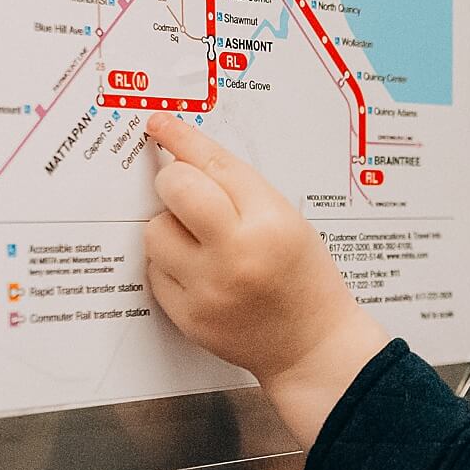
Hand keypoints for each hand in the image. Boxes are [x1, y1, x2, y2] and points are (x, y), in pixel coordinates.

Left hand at [142, 114, 388, 447]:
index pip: (213, 164)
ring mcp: (209, 288)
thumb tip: (182, 156)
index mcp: (271, 222)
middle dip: (173, 182)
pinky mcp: (189, 316)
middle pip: (176, 189)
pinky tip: (200, 274)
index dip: (181, 138)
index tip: (159, 124)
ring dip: (170, 229)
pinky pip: (156, 272)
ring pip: (156, 231)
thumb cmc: (304, 278)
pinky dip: (171, 266)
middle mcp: (237, 253)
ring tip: (199, 244)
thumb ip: (239, 190)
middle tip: (183, 190)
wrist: (312, 345)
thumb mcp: (289, 221)